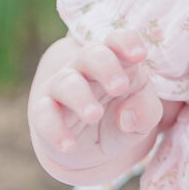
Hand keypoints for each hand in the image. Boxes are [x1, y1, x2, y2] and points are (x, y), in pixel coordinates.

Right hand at [29, 32, 163, 183]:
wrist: (91, 148)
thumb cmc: (122, 118)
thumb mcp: (143, 118)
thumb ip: (145, 112)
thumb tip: (128, 116)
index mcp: (116, 62)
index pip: (117, 41)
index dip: (126, 42)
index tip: (139, 55)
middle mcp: (85, 69)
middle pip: (91, 54)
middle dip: (105, 67)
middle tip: (120, 87)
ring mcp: (62, 88)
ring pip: (65, 82)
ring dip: (79, 97)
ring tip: (94, 115)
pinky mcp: (43, 111)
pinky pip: (43, 115)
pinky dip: (54, 129)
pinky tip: (68, 145)